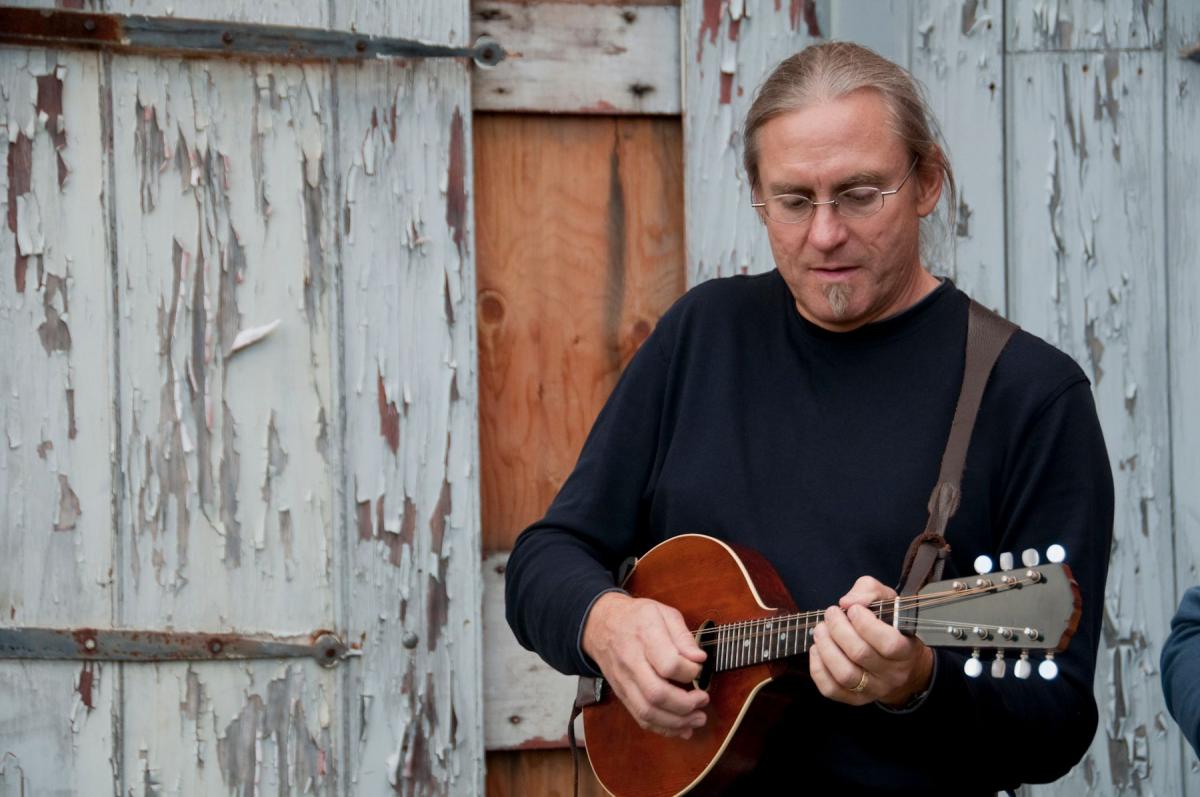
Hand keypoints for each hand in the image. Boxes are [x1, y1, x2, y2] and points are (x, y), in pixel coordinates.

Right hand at [581, 592, 708, 737]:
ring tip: (698, 719)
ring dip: (677, 722)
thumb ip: (682, 635)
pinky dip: (663, 728)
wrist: (600, 625)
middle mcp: (631, 661)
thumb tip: (699, 659)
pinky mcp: (622, 693)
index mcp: (645, 635)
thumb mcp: (663, 612)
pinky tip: (682, 728)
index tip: (699, 668)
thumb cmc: (637, 617)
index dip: (690, 672)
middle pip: (657, 693)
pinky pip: (640, 717)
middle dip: (686, 704)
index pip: (668, 664)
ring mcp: (624, 680)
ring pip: (647, 711)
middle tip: (703, 700)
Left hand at [809, 576, 933, 706]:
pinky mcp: (855, 699)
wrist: (901, 665)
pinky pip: (831, 689)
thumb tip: (847, 601)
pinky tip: (817, 649)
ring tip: (820, 629)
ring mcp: (873, 690)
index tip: (853, 609)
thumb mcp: (888, 601)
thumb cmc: (891, 627)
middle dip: (838, 629)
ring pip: (844, 674)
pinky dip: (818, 668)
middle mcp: (892, 674)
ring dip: (826, 647)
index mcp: (906, 651)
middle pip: (860, 654)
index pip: (888, 643)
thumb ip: (869, 591)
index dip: (866, 624)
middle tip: (831, 613)